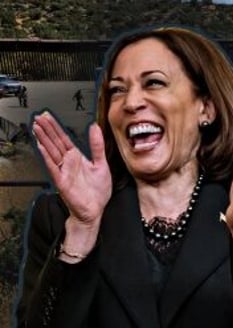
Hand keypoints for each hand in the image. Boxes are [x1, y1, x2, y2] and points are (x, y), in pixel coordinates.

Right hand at [32, 112, 110, 229]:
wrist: (95, 210)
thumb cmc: (97, 191)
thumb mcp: (101, 165)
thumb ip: (97, 146)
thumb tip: (95, 128)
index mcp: (77, 158)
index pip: (64, 139)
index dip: (57, 128)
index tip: (49, 116)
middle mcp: (69, 163)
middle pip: (55, 142)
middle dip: (47, 130)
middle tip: (39, 117)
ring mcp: (64, 171)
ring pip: (52, 152)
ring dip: (44, 139)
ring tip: (36, 127)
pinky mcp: (62, 181)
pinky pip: (53, 167)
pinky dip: (47, 157)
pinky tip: (41, 147)